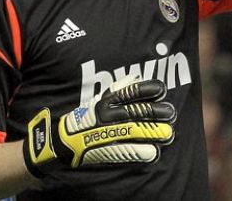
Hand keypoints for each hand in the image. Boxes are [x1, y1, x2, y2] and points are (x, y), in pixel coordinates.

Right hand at [23, 75, 175, 176]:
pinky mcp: (105, 150)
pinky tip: (154, 152)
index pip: (129, 92)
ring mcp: (106, 133)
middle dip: (156, 113)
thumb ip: (118, 90)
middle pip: (136, 111)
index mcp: (105, 101)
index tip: (161, 89)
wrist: (60, 143)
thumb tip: (137, 78)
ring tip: (168, 134)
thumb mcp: (98, 100)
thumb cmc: (84, 119)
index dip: (146, 90)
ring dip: (154, 133)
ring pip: (135, 131)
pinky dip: (142, 152)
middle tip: (171, 114)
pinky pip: (126, 151)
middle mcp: (106, 115)